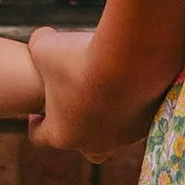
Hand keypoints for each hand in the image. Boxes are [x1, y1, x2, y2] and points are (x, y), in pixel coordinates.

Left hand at [27, 26, 163, 159]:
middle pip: (81, 143)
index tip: (36, 111)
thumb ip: (37, 45)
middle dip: (76, 126)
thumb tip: (42, 40)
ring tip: (104, 86)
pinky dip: (131, 103)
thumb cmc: (79, 60)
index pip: (40, 137)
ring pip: (112, 133)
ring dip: (106, 114)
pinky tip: (128, 79)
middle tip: (74, 103)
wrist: (130, 61)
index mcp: (62, 134)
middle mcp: (94, 143)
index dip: (35, 123)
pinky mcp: (148, 124)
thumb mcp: (44, 46)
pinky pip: (136, 118)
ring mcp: (123, 137)